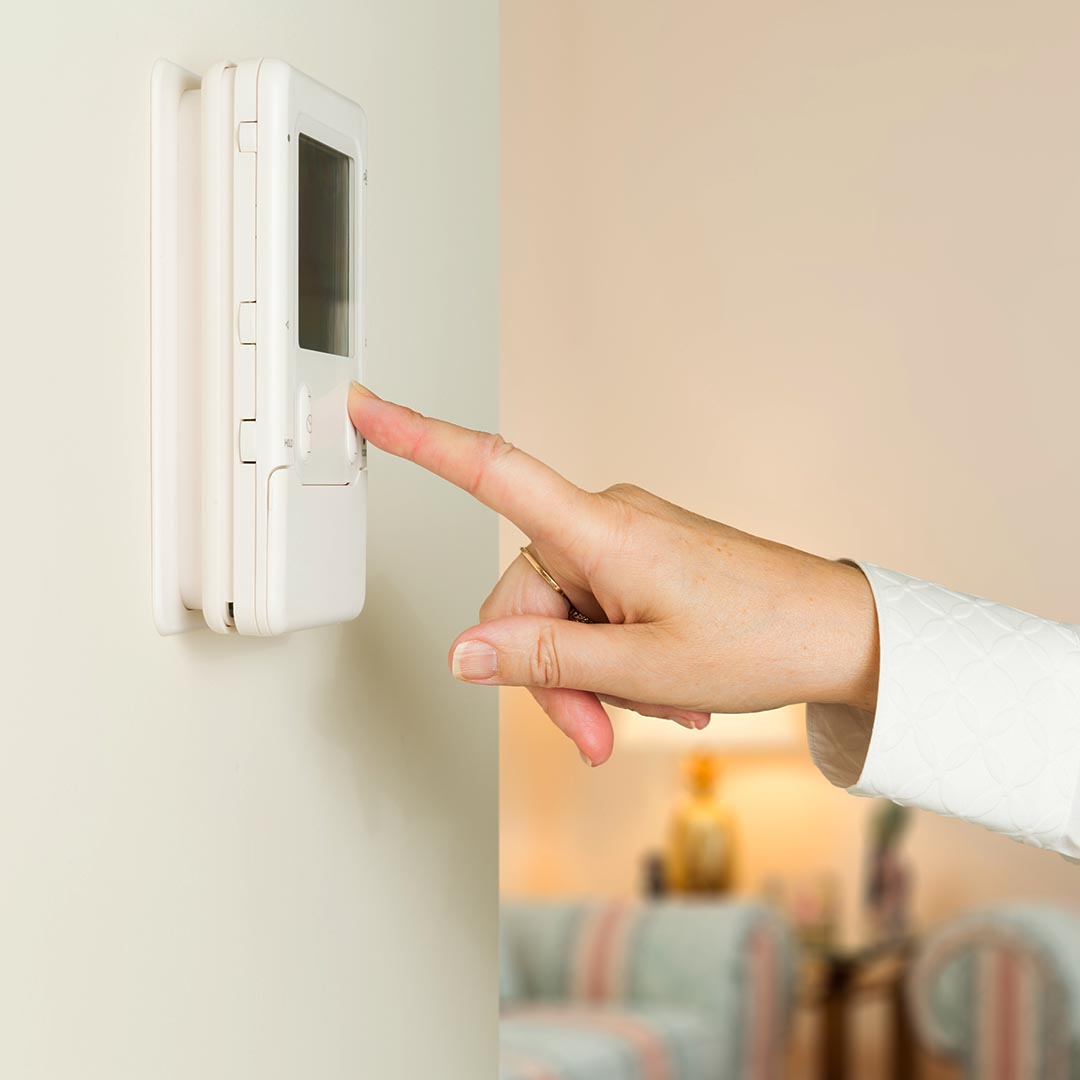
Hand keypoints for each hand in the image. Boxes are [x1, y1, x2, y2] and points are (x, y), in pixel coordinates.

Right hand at [348, 383, 878, 765]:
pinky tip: (661, 689)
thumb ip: (544, 662)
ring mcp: (626, 541)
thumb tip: (464, 655)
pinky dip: (614, 660)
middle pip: (523, 598)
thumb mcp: (642, 670)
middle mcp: (606, 523)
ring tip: (653, 706)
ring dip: (590, 677)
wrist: (839, 633)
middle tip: (598, 734)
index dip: (418, 438)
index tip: (365, 404)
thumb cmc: (762, 637)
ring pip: (559, 617)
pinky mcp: (643, 560)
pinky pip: (596, 612)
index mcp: (601, 530)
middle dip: (549, 677)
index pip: (491, 471)